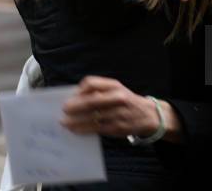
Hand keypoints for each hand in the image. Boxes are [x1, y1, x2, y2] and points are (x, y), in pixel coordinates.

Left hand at [60, 76, 181, 141]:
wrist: (147, 115)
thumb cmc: (126, 101)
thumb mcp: (116, 89)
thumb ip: (98, 90)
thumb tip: (75, 96)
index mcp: (114, 85)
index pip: (92, 83)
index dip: (79, 90)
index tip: (71, 95)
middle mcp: (117, 98)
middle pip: (91, 101)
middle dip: (75, 106)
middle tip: (64, 109)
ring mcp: (117, 113)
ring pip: (92, 117)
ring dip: (76, 120)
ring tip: (65, 122)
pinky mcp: (117, 127)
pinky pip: (96, 128)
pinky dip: (83, 129)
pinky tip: (75, 129)